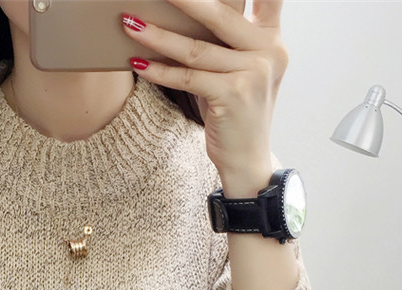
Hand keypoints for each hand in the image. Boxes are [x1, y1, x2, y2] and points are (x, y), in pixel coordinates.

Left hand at [122, 0, 287, 184]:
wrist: (247, 160)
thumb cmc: (236, 116)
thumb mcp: (239, 73)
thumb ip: (226, 44)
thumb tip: (187, 14)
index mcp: (272, 41)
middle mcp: (268, 52)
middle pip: (219, 14)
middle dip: (183, 0)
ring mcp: (253, 73)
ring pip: (196, 48)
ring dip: (157, 35)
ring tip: (129, 23)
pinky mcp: (233, 95)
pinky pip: (188, 77)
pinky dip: (159, 71)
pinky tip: (138, 62)